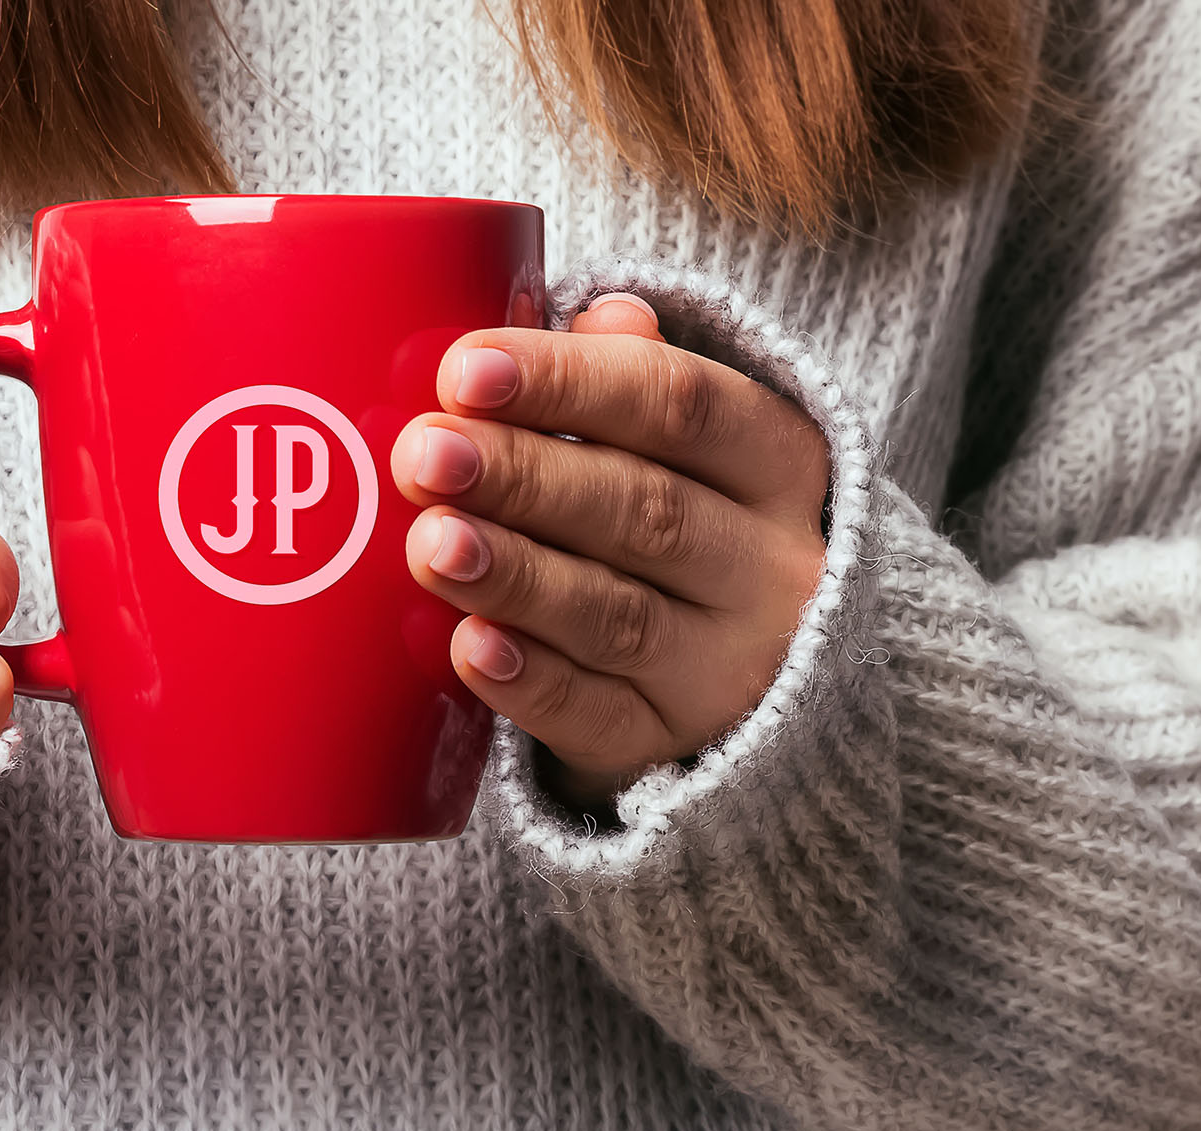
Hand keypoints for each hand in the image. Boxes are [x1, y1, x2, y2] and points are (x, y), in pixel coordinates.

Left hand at [393, 293, 829, 813]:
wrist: (765, 677)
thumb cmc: (681, 515)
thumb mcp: (684, 443)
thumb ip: (628, 374)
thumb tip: (595, 314)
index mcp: (776, 461)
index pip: (681, 405)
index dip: (571, 384)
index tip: (464, 368)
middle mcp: (769, 567)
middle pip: (642, 511)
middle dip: (524, 478)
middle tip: (424, 456)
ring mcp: (725, 668)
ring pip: (615, 616)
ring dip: (516, 576)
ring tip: (430, 544)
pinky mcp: (667, 746)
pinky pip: (595, 718)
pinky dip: (530, 684)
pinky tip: (469, 649)